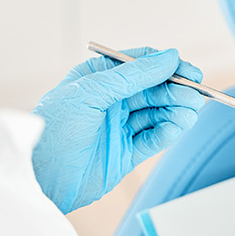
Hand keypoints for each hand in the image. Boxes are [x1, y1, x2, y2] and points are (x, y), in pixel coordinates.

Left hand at [30, 47, 203, 213]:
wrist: (40, 178)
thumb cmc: (53, 130)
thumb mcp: (91, 92)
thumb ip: (132, 76)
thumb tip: (167, 57)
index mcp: (97, 78)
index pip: (140, 65)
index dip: (166, 66)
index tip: (188, 71)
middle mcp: (110, 101)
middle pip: (153, 89)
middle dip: (175, 90)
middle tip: (195, 95)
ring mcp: (118, 127)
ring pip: (157, 113)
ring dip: (175, 111)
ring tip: (189, 113)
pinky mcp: (125, 153)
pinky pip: (153, 138)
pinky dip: (167, 132)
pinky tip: (176, 127)